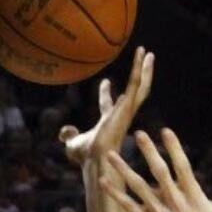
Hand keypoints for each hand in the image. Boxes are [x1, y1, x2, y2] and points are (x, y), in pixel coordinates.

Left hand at [60, 46, 153, 169]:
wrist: (95, 158)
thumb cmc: (85, 157)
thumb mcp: (72, 144)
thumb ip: (69, 136)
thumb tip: (63, 132)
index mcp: (107, 122)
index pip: (107, 105)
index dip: (104, 94)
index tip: (105, 82)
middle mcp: (120, 116)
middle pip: (133, 94)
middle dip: (138, 80)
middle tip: (143, 65)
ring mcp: (126, 111)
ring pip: (140, 87)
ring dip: (145, 70)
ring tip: (148, 53)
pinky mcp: (128, 107)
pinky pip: (135, 84)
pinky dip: (139, 69)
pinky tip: (143, 55)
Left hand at [103, 128, 211, 211]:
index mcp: (191, 195)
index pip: (181, 166)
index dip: (174, 147)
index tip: (165, 132)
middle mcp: (173, 201)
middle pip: (158, 171)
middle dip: (148, 151)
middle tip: (139, 134)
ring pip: (138, 186)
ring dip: (123, 169)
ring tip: (110, 154)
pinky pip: (128, 206)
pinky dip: (116, 194)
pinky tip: (104, 182)